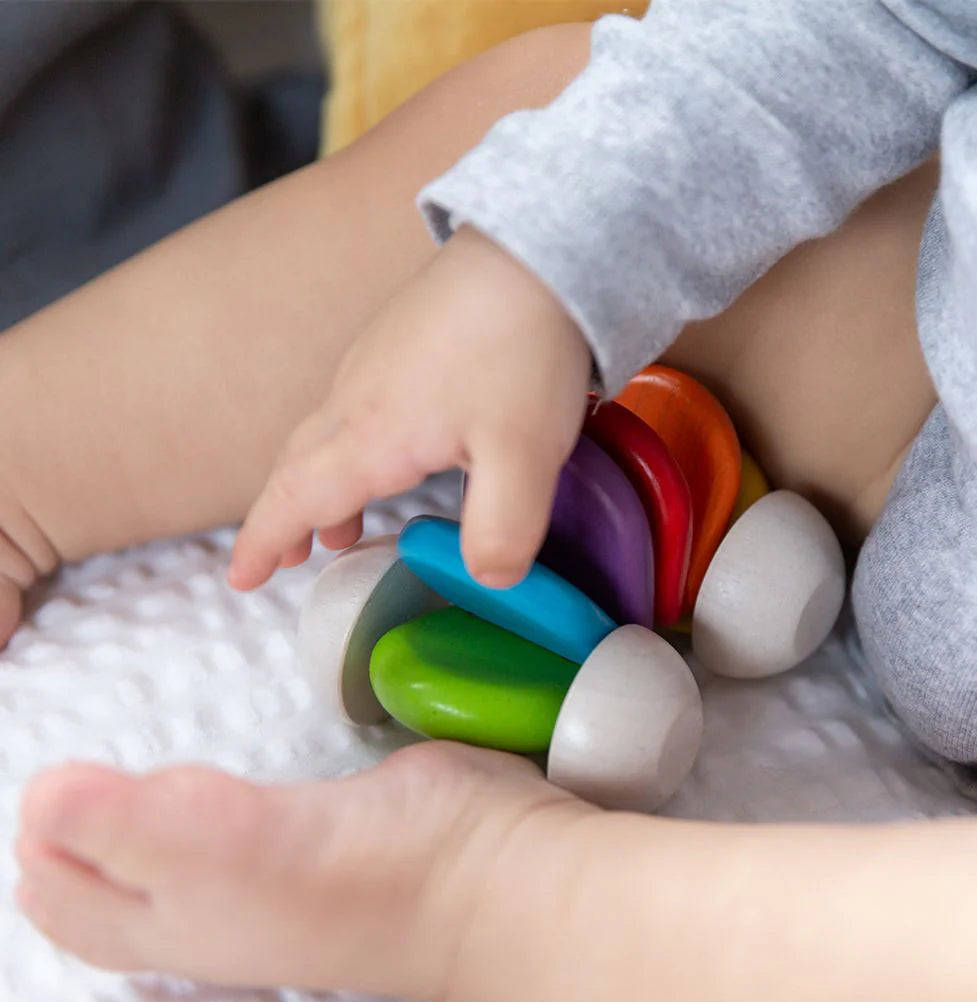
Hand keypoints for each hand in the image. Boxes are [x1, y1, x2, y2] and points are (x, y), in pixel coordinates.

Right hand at [228, 227, 591, 590]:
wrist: (537, 246)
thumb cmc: (522, 346)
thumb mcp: (525, 456)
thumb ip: (503, 530)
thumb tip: (490, 581)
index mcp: (372, 433)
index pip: (295, 498)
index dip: (263, 541)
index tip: (239, 577)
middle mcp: (357, 396)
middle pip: (297, 466)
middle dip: (283, 518)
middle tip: (281, 559)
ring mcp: (374, 362)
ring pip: (325, 437)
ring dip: (319, 486)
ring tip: (338, 526)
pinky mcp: (400, 341)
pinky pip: (352, 408)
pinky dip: (349, 450)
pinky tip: (390, 453)